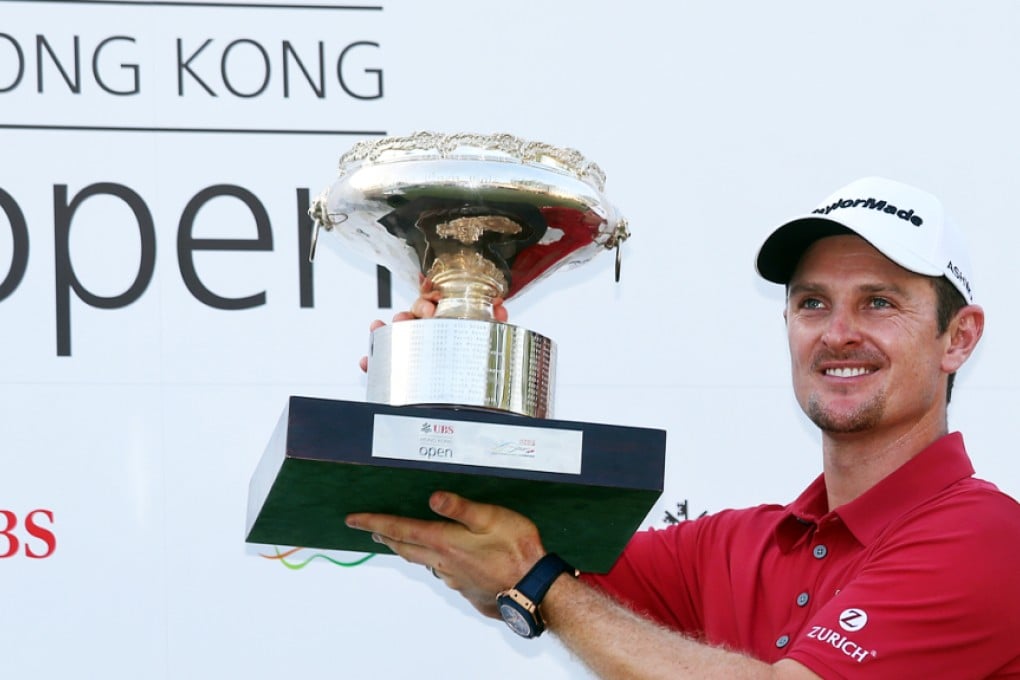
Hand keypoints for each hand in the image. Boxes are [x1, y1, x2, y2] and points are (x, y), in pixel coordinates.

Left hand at [346, 491, 545, 617]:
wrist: (535, 589)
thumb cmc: (517, 550)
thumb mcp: (491, 518)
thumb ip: (460, 507)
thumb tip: (432, 497)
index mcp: (444, 542)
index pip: (401, 529)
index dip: (375, 521)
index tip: (353, 519)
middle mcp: (443, 562)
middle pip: (405, 547)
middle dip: (385, 535)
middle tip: (369, 527)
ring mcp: (454, 578)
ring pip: (422, 561)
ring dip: (405, 549)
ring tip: (397, 540)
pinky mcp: (467, 588)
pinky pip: (442, 572)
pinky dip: (431, 561)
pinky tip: (440, 560)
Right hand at [358, 280, 508, 372]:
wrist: (463, 400)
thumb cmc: (469, 363)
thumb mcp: (482, 340)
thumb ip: (492, 325)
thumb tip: (501, 310)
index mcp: (444, 321)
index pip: (433, 300)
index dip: (430, 293)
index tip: (434, 294)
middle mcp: (425, 332)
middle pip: (414, 312)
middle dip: (416, 310)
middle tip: (427, 315)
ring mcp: (410, 348)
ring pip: (395, 333)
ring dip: (391, 328)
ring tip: (390, 327)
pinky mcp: (397, 368)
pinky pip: (381, 362)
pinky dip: (373, 361)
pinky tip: (367, 361)